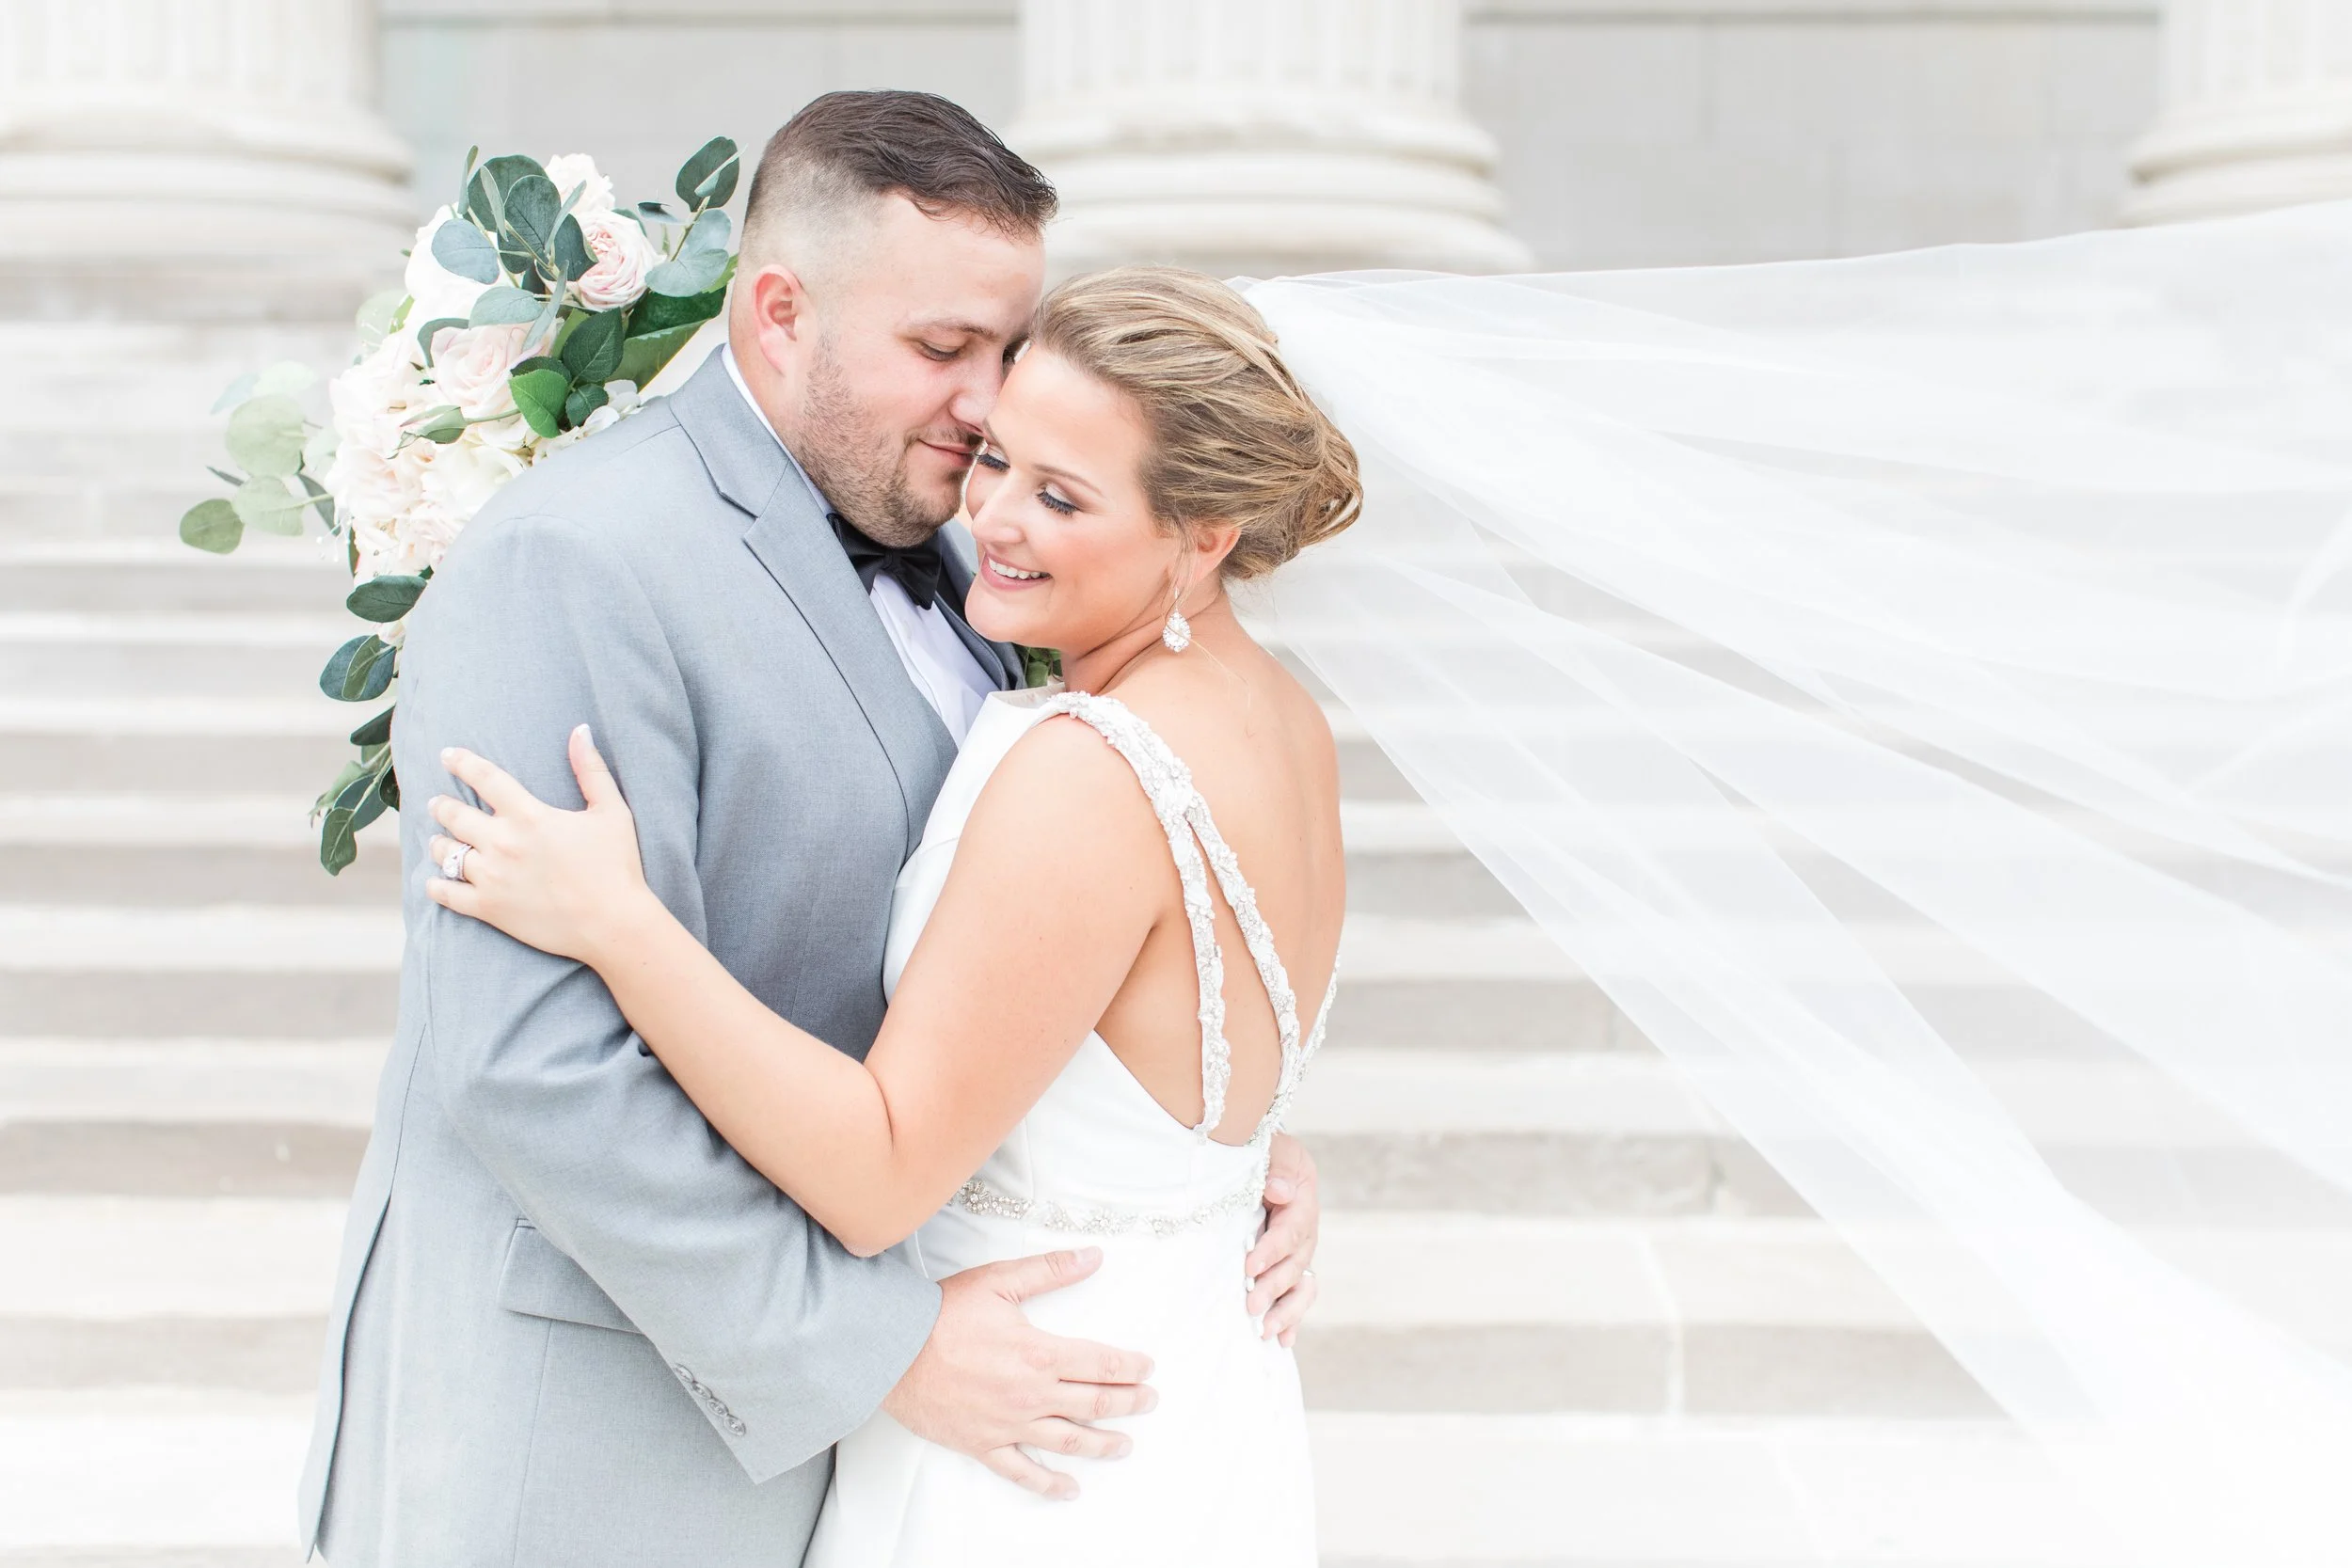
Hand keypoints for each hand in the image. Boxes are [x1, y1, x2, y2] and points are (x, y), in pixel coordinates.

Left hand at [425, 724, 655, 966]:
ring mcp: (492, 877)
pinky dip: (436, 886)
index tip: (446, 755)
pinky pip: (447, 895)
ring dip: (439, 844)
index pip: (485, 778)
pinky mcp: (489, 909)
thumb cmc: (617, 866)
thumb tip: (580, 729)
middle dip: (442, 806)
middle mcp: (503, 843)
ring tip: (439, 841)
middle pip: (455, 815)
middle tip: (437, 804)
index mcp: (529, 815)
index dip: (462, 762)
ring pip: (446, 853)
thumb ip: (591, 769)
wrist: (612, 923)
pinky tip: (435, 882)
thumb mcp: (612, 811)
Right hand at [883, 1248, 1155, 1500]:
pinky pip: (1021, 1472)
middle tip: (1149, 1402)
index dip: (1130, 1367)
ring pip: (1068, 1441)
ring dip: (1102, 1444)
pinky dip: (1048, 1485)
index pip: (1100, 1363)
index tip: (1147, 1368)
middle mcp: (1031, 1394)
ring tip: (1125, 1445)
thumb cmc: (943, 1313)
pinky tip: (1069, 1490)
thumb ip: (1050, 1270)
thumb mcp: (999, 1280)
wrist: (891, 1351)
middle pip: (1094, 1403)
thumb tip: (1093, 1256)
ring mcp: (1009, 1424)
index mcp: (1040, 1353)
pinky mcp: (983, 1444)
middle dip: (1128, 1403)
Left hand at [1244, 1132, 1319, 1344]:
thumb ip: (1278, 1166)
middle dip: (1273, 1288)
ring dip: (1285, 1311)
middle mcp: (1306, 1232)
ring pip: (1301, 1287)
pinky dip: (1293, 1319)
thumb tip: (1280, 1191)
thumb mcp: (1275, 1147)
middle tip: (1250, 1305)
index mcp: (1302, 1202)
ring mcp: (1300, 1253)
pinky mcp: (1292, 1266)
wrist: (1268, 1160)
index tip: (1249, 1267)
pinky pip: (1298, 1296)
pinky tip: (1282, 1341)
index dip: (1271, 1250)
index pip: (1289, 1231)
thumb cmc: (1266, 1151)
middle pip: (1294, 1265)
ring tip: (1264, 1331)